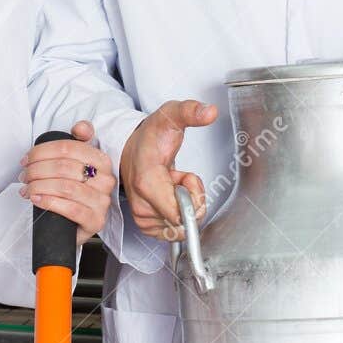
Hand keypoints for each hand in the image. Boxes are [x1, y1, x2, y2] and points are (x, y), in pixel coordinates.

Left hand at [19, 120, 115, 245]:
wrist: (75, 225)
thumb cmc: (72, 192)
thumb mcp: (74, 164)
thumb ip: (77, 142)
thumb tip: (80, 127)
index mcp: (102, 161)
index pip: (69, 148)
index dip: (42, 151)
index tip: (26, 159)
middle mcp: (106, 180)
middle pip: (65, 167)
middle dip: (37, 170)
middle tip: (24, 176)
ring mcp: (102, 202)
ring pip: (67, 187)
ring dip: (39, 186)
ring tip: (26, 189)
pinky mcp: (96, 221)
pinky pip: (71, 209)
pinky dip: (49, 202)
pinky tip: (36, 200)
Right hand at [119, 99, 217, 241]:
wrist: (132, 148)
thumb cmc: (151, 136)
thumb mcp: (171, 115)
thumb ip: (191, 112)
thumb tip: (210, 111)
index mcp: (147, 183)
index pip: (180, 214)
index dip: (192, 196)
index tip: (185, 176)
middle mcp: (141, 205)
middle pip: (185, 220)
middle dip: (190, 198)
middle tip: (177, 176)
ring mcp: (142, 217)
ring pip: (181, 225)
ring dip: (182, 203)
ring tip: (170, 182)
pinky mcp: (145, 225)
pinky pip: (174, 230)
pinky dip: (176, 213)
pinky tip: (167, 194)